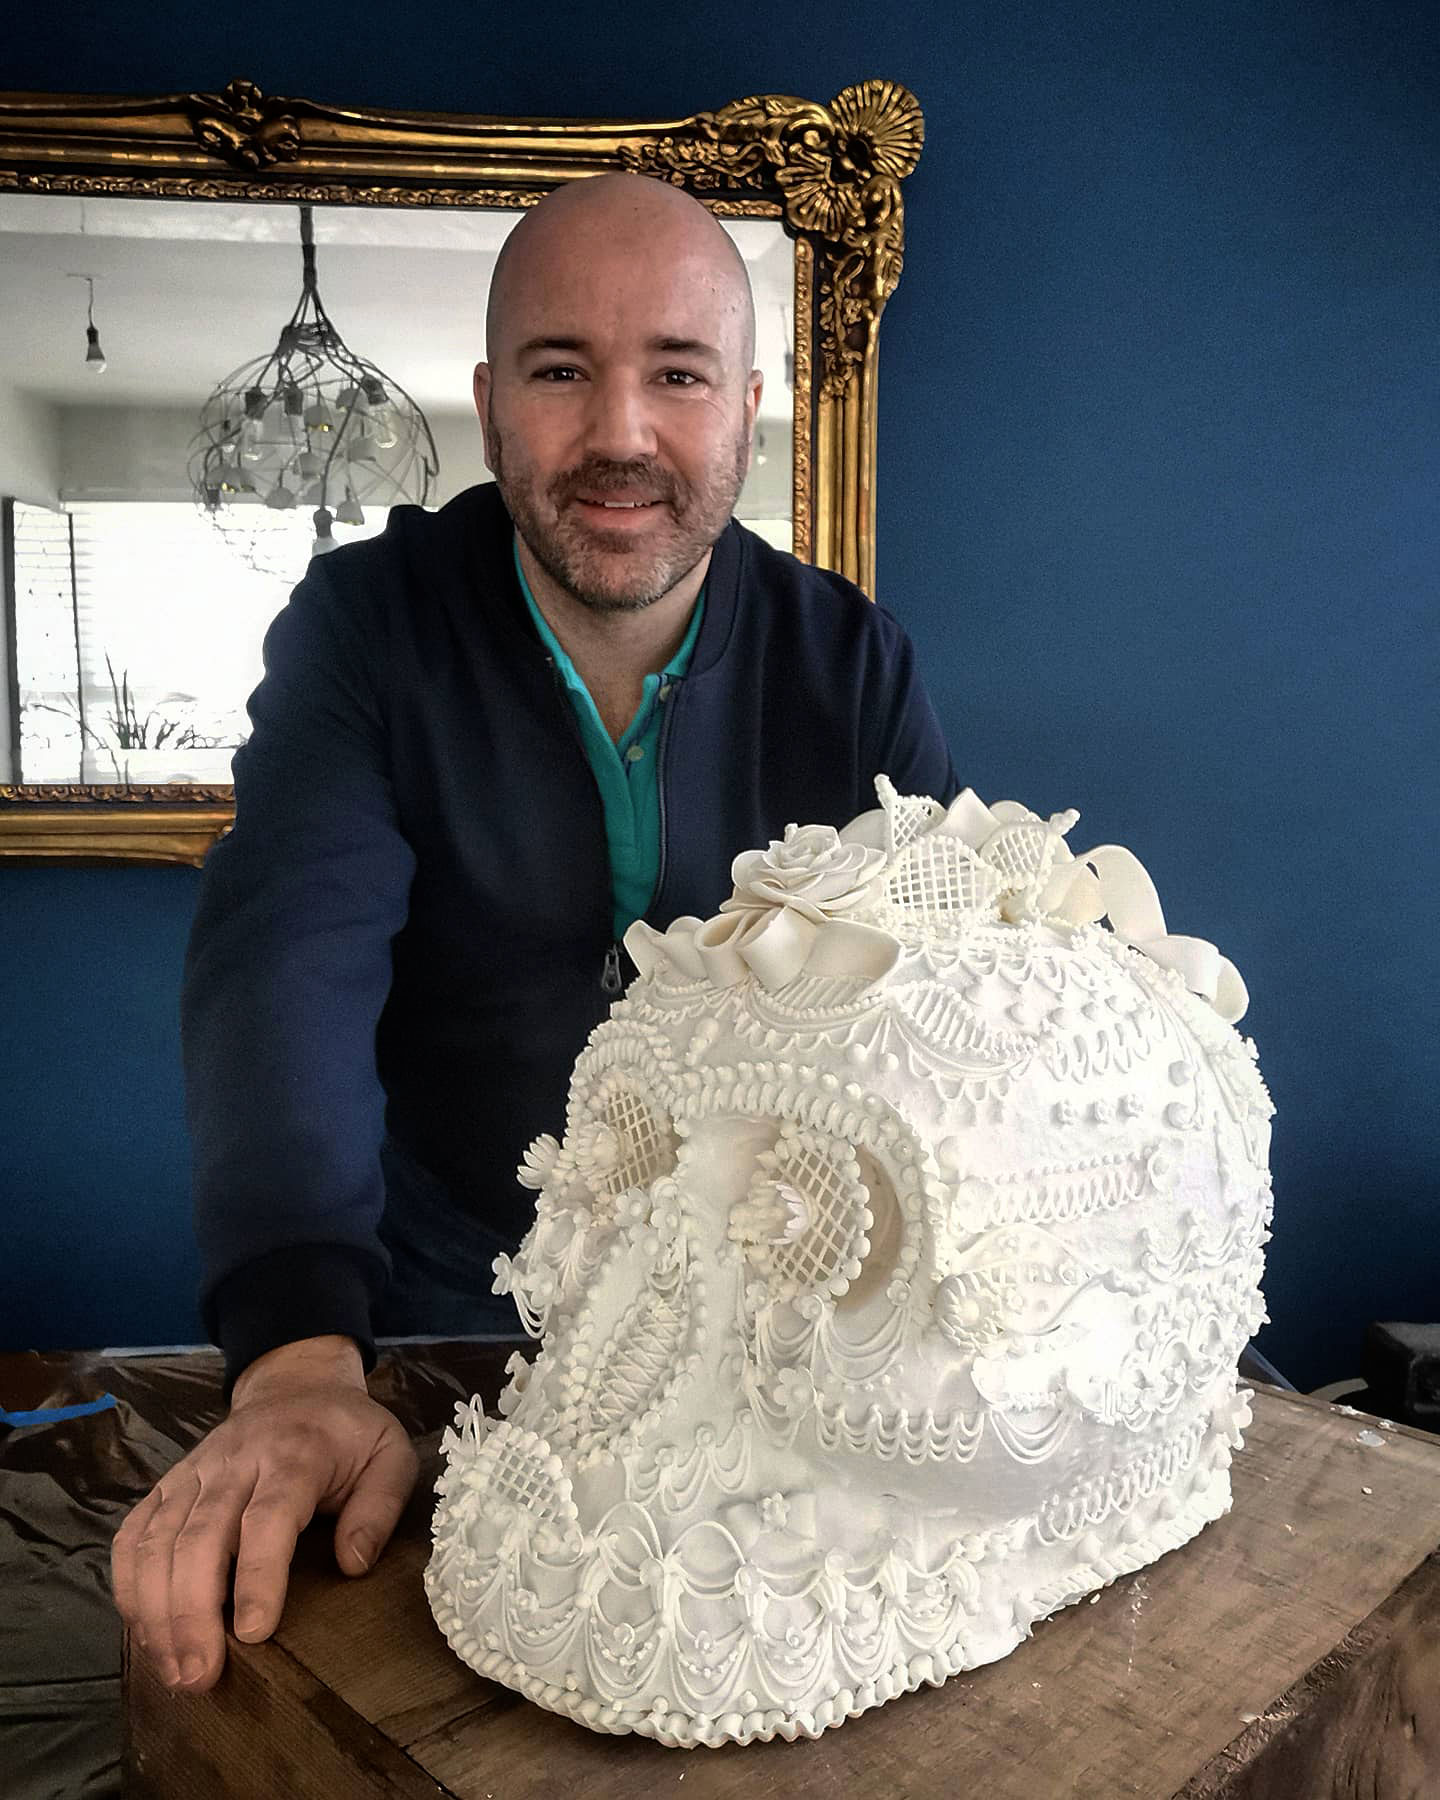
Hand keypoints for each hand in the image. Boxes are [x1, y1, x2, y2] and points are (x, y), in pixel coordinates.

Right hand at [111, 1334, 417, 1693]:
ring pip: (156, 1541)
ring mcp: (193, 1472)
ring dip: (156, 1612)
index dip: (256, 1576)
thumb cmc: (348, 1432)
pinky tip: (144, 1631)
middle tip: (200, 1676)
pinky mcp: (167, 1484)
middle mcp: (235, 1461)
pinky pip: (132, 1535)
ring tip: (174, 1670)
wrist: (297, 1386)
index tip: (254, 1633)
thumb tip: (353, 1564)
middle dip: (192, 1614)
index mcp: (295, 1454)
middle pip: (199, 1537)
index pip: (267, 1518)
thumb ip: (380, 1507)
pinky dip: (129, 1586)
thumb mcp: (390, 1455)